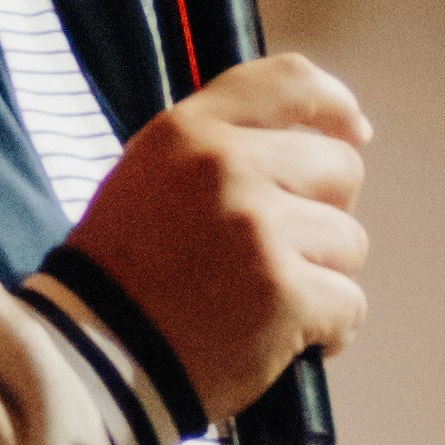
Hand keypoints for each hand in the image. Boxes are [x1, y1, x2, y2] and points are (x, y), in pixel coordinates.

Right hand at [64, 54, 369, 424]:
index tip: (353, 131)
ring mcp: (260, 231)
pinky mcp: (285, 295)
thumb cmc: (122, 277)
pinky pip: (349, 304)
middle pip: (339, 170)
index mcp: (191, 132)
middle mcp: (228, 168)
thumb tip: (320, 142)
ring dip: (322, 277)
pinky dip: (328, 329)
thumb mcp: (149, 177)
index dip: (334, 105)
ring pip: (349, 242)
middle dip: (325, 214)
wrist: (92, 360)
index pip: (288, 83)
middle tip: (283, 253)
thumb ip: (218, 151)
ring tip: (265, 302)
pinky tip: (284, 340)